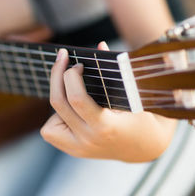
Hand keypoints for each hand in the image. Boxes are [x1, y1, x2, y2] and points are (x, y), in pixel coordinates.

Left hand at [41, 42, 176, 161]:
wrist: (145, 148)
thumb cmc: (142, 118)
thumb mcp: (134, 95)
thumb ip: (115, 71)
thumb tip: (99, 45)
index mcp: (106, 127)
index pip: (76, 99)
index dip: (71, 76)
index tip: (79, 64)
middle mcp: (88, 140)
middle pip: (57, 103)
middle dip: (57, 75)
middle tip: (62, 59)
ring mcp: (78, 148)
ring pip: (49, 119)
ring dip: (58, 100)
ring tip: (73, 93)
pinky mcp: (72, 150)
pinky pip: (49, 131)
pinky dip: (55, 118)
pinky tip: (70, 111)